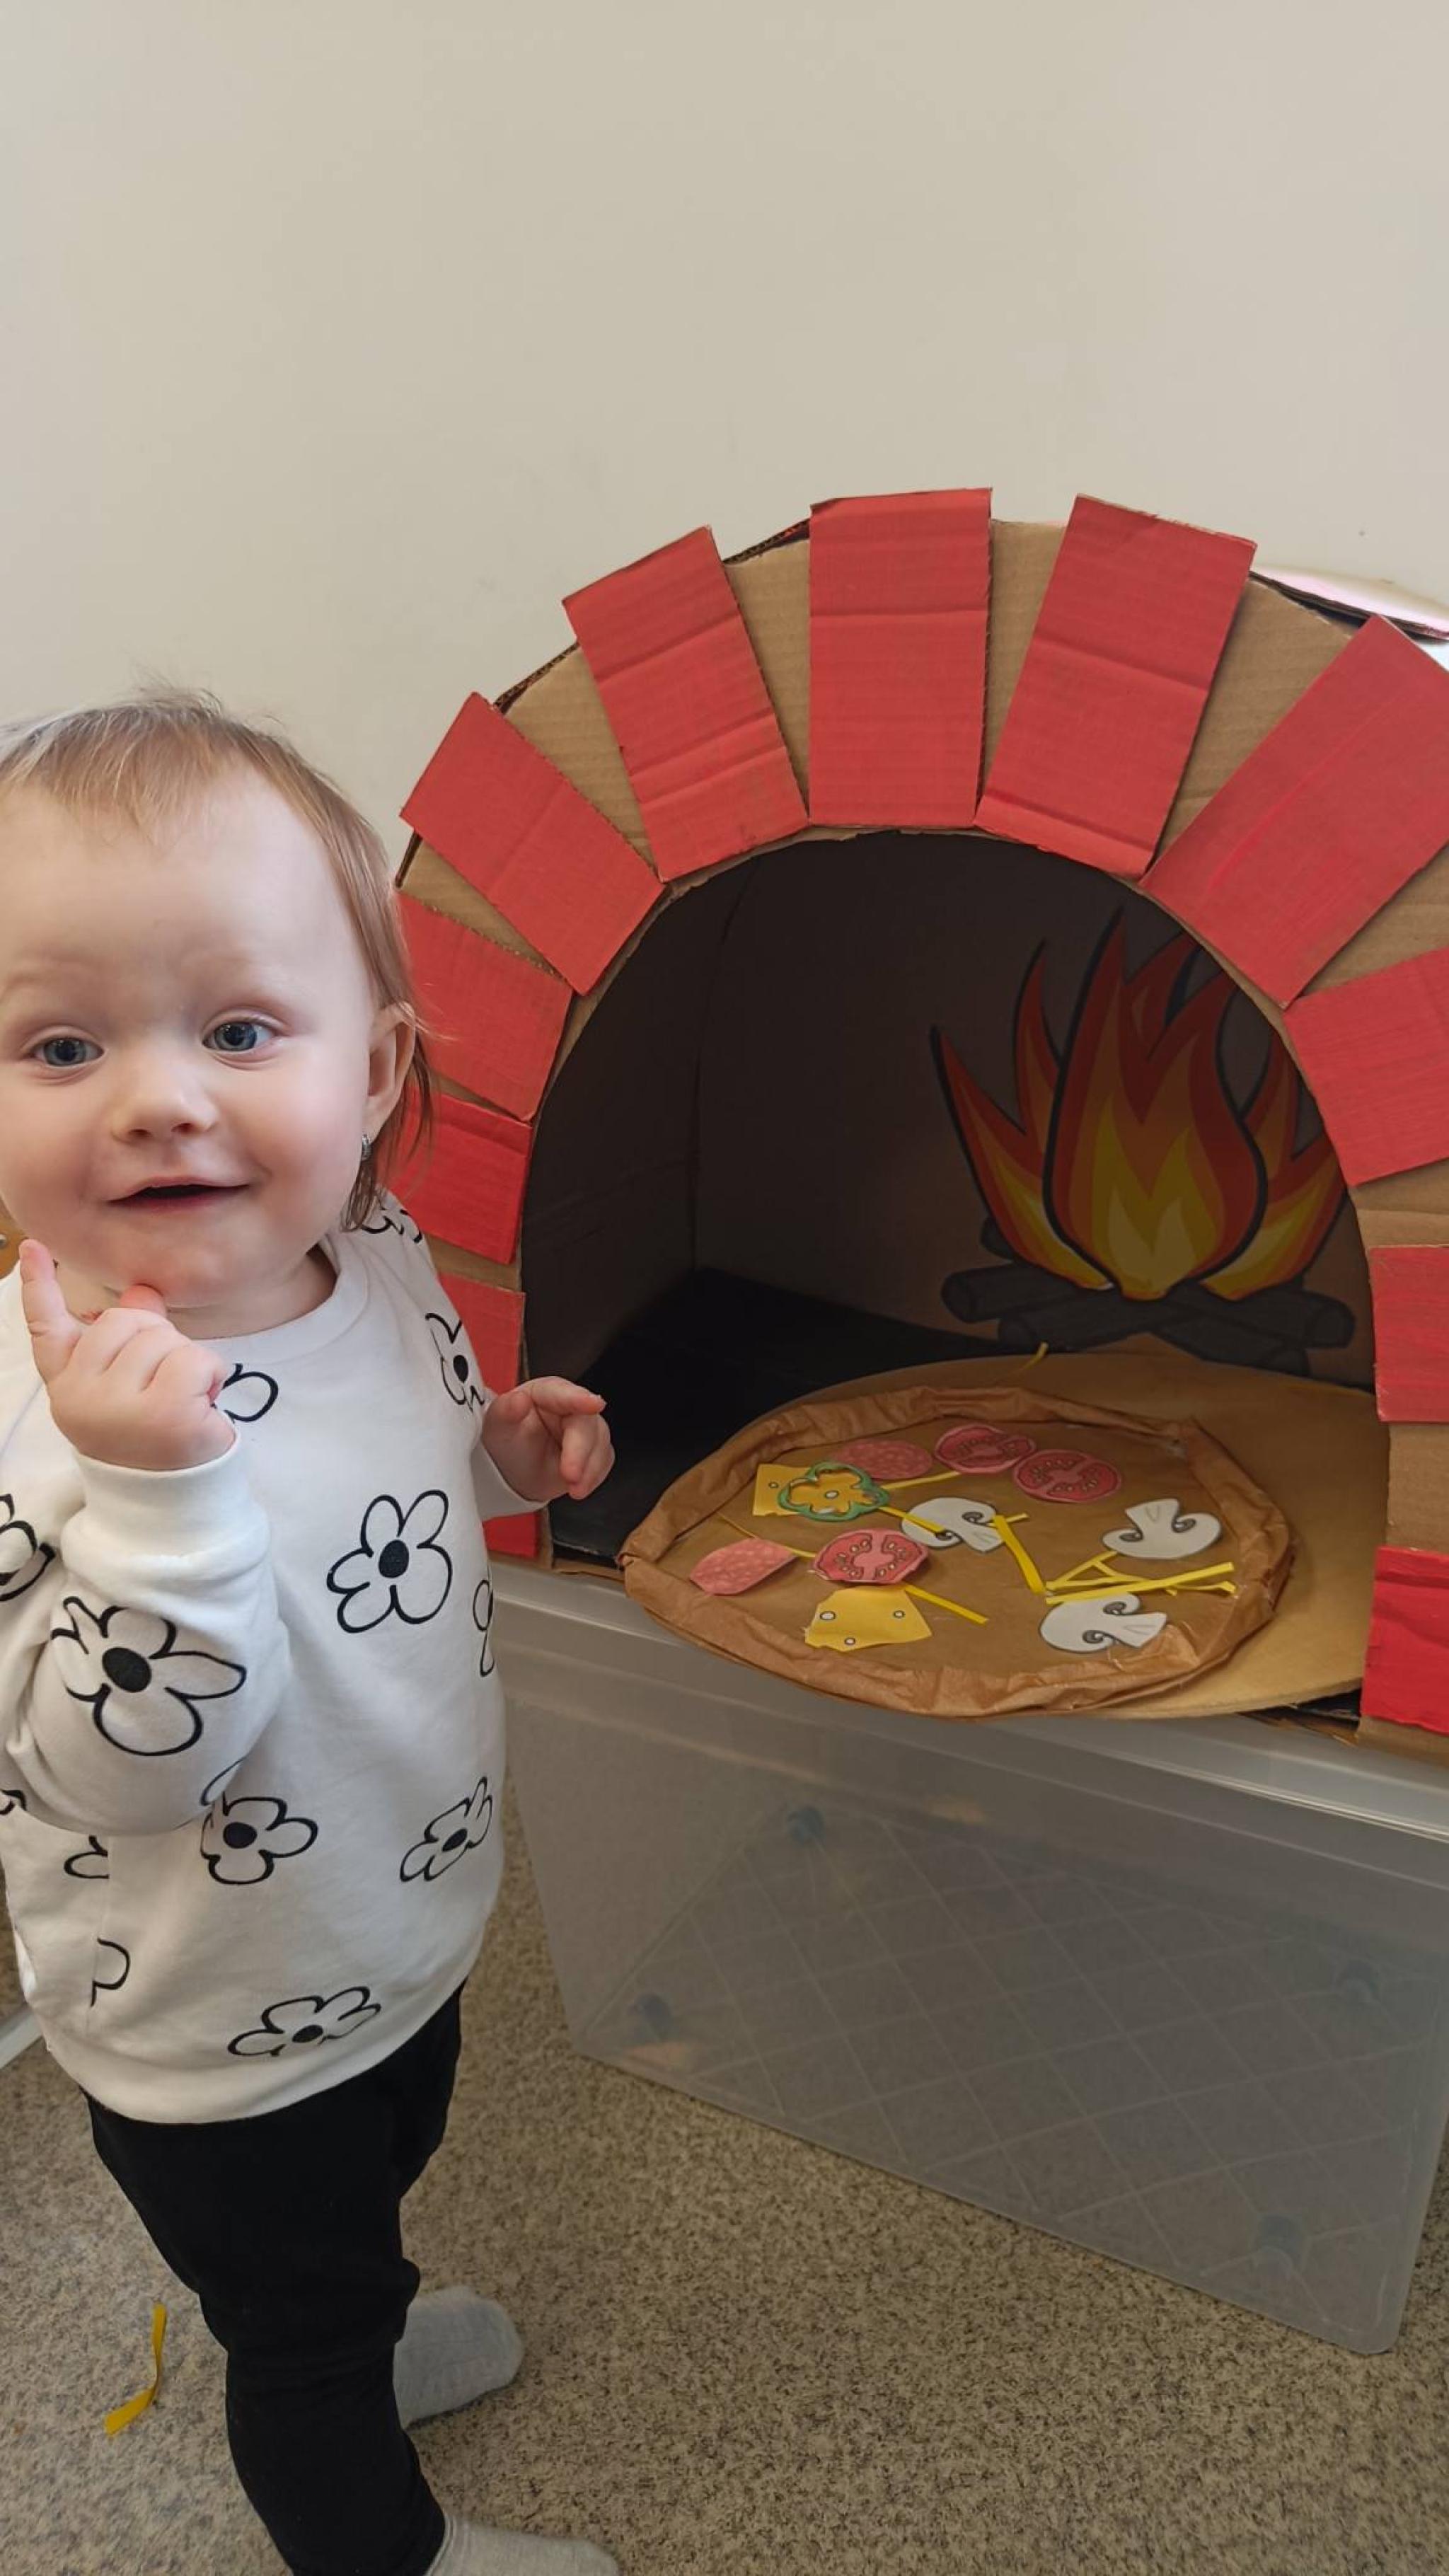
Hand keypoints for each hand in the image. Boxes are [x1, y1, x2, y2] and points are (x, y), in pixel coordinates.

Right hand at [18, 1238, 236, 1472]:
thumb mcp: (134, 1386)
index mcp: (68, 1385)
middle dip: (157, 1340)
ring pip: (162, 1337)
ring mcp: (118, 1407)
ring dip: (187, 1361)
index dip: (40, 1285)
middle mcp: (81, 1397)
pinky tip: (203, 1404)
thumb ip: (132, 1339)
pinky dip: (211, 1374)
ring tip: (184, 1399)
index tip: (33, 1246)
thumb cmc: (153, 1437)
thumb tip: (141, 1293)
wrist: (173, 1503)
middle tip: (164, 1385)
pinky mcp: (163, 1415)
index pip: (46, 1327)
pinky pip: (195, 1358)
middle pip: (125, 1320)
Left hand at [480, 1378, 612, 1504]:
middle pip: (586, 1423)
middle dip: (580, 1452)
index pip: (563, 1392)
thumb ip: (506, 1411)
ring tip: (573, 1488)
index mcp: (545, 1393)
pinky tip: (578, 1487)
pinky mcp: (594, 1450)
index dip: (579, 1398)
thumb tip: (518, 1400)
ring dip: (589, 1469)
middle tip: (570, 1474)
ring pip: (600, 1443)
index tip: (593, 1404)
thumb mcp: (497, 1426)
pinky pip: (603, 1462)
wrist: (512, 1471)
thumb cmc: (507, 1441)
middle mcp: (569, 1407)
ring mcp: (584, 1429)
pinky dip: (593, 1477)